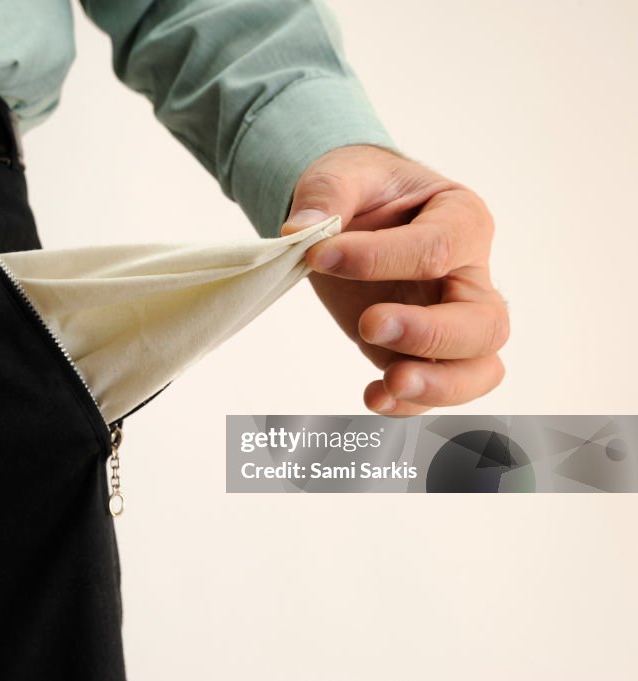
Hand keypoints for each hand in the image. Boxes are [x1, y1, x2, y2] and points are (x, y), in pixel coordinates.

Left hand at [281, 145, 507, 414]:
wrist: (354, 213)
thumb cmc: (361, 188)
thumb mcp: (342, 173)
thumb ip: (326, 194)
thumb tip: (300, 231)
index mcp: (461, 219)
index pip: (438, 248)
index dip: (379, 258)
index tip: (318, 255)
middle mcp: (470, 275)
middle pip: (485, 323)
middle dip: (431, 334)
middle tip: (369, 324)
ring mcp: (452, 318)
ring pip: (479, 368)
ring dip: (438, 384)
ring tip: (388, 383)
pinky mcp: (422, 351)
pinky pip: (436, 389)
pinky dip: (409, 404)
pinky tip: (372, 396)